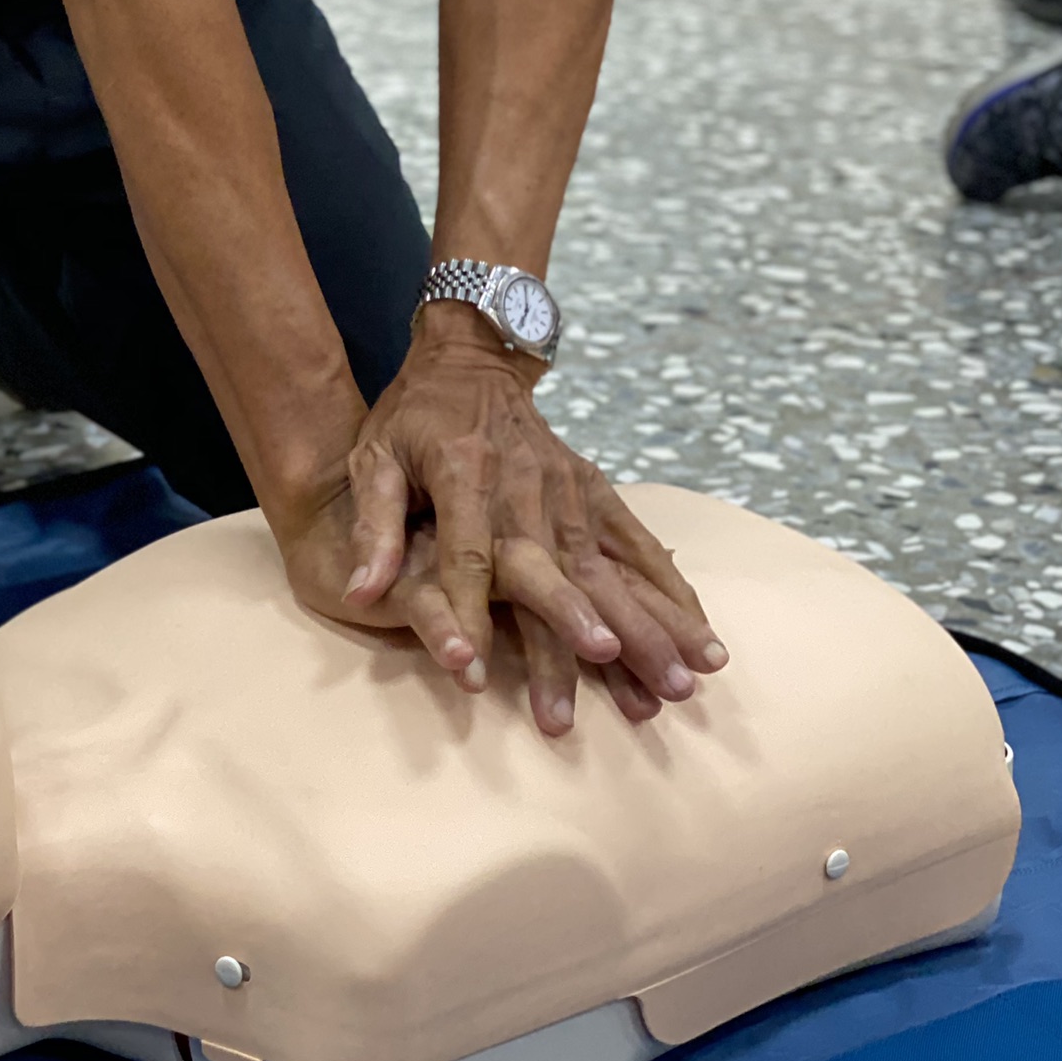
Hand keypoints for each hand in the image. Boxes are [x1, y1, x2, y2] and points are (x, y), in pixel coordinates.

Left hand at [287, 305, 726, 734]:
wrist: (471, 358)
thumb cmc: (412, 417)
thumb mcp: (374, 457)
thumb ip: (373, 526)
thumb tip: (361, 594)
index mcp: (464, 474)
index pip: (468, 556)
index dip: (468, 616)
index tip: (473, 675)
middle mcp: (525, 485)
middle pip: (556, 575)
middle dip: (584, 640)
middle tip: (623, 702)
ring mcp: (569, 488)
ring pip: (610, 568)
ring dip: (651, 628)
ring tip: (683, 684)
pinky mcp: (595, 489)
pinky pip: (638, 544)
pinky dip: (672, 592)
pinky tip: (701, 637)